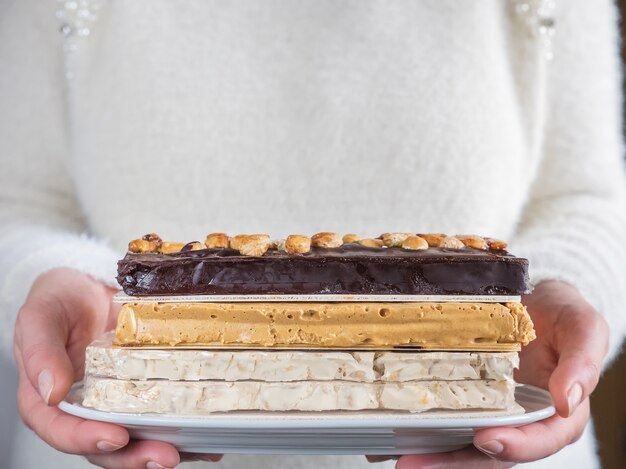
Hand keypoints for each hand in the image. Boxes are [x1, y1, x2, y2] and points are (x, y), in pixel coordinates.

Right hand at [13, 268, 221, 467]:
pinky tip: (207, 439)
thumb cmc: (60, 300)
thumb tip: (51, 392)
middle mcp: (84, 407)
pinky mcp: (145, 390)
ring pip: (136, 437)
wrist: (90, 284)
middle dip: (134, 456)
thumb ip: (40, 351)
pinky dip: (183, 431)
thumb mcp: (41, 317)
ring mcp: (116, 401)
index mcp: (48, 398)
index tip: (114, 437)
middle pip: (104, 446)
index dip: (86, 439)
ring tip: (193, 451)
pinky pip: (161, 415)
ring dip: (162, 449)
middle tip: (164, 456)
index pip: (61, 429)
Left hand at [374, 280, 608, 467]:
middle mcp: (517, 419)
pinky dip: (414, 430)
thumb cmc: (558, 313)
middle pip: (488, 453)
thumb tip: (567, 401)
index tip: (485, 438)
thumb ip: (583, 360)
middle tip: (413, 464)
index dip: (515, 445)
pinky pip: (440, 420)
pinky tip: (384, 432)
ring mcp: (486, 411)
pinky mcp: (461, 398)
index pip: (539, 439)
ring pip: (458, 443)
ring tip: (392, 454)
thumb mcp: (582, 326)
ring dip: (428, 454)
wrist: (527, 297)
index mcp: (554, 412)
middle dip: (451, 463)